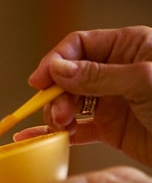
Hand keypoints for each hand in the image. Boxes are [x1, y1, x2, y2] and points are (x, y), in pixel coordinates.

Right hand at [18, 26, 151, 167]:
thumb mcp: (143, 82)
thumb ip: (97, 75)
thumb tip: (58, 69)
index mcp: (129, 48)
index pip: (80, 45)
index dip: (56, 60)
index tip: (40, 80)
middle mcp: (118, 72)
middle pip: (70, 75)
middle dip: (57, 93)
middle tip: (56, 111)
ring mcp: (114, 101)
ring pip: (70, 102)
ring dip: (57, 113)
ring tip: (60, 126)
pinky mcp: (112, 129)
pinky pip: (78, 129)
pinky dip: (60, 133)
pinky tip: (44, 137)